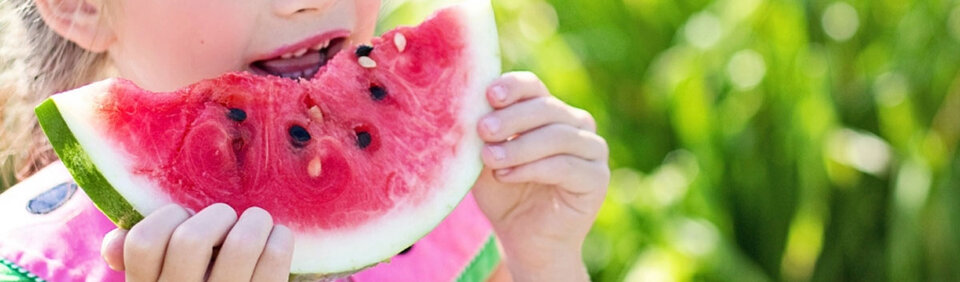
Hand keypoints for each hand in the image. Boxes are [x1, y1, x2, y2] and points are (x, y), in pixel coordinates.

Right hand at [100, 204, 293, 281]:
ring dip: (255, 221)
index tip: (186, 220)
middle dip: (217, 215)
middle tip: (228, 221)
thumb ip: (135, 263)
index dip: (167, 217)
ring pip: (242, 244)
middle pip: (192, 238)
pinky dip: (280, 238)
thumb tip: (115, 241)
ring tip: (257, 224)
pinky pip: (275, 257)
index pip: (143, 242)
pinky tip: (277, 240)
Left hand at [472, 72, 609, 280]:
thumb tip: (467, 106)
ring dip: (520, 146)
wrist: (524, 241)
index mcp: (548, 111)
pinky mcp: (597, 177)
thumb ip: (483, 135)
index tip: (489, 95)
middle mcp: (575, 124)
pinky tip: (506, 175)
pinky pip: (566, 165)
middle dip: (511, 118)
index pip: (533, 87)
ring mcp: (591, 149)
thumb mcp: (486, 160)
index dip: (513, 87)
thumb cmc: (504, 195)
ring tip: (490, 158)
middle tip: (483, 129)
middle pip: (546, 107)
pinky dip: (533, 168)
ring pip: (558, 135)